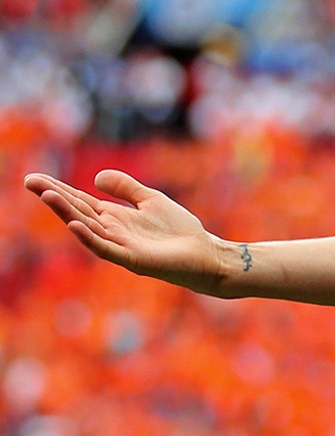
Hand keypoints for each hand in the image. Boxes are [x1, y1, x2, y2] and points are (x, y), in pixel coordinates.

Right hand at [24, 170, 229, 294]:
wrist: (204, 254)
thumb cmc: (178, 231)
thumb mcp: (151, 200)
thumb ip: (126, 188)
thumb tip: (96, 176)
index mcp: (114, 218)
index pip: (81, 201)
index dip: (59, 189)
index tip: (35, 178)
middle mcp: (112, 232)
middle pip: (78, 212)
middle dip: (55, 197)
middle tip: (29, 181)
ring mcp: (120, 246)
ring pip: (87, 228)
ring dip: (67, 213)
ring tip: (47, 196)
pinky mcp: (132, 259)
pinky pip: (106, 249)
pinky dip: (89, 237)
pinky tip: (75, 225)